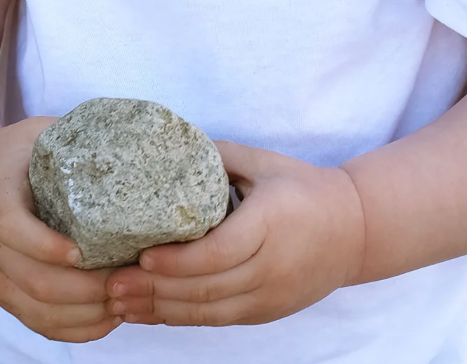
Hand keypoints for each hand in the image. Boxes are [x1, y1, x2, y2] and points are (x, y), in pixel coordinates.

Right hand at [0, 118, 124, 342]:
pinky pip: (37, 323)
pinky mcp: (4, 294)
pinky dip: (74, 329)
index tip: (81, 251)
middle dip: (84, 288)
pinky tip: (107, 318)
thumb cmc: (12, 153)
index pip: (13, 229)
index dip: (45, 245)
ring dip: (84, 312)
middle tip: (126, 277)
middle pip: (32, 280)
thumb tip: (129, 132)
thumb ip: (73, 133)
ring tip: (124, 299)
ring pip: (37, 310)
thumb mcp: (35, 132)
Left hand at [104, 141, 364, 327]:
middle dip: (155, 290)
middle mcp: (271, 267)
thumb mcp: (263, 163)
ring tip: (119, 303)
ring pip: (208, 312)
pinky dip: (181, 318)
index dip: (179, 261)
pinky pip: (217, 320)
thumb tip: (165, 146)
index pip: (220, 253)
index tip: (143, 256)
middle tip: (111, 283)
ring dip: (160, 311)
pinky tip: (150, 312)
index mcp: (270, 224)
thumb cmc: (303, 187)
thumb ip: (216, 156)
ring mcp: (269, 296)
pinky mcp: (265, 312)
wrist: (355, 230)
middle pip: (207, 288)